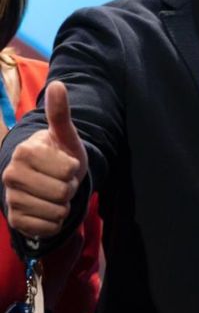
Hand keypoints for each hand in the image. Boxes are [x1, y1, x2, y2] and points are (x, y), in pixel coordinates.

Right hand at [1, 82, 87, 237]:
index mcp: (24, 153)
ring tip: (56, 193)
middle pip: (63, 192)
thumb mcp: (65, 135)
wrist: (50, 179)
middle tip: (61, 180)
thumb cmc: (60, 154)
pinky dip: (57, 221)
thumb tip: (58, 84)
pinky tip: (50, 209)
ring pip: (57, 211)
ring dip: (64, 204)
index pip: (68, 170)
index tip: (65, 164)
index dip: (74, 168)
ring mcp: (10, 199)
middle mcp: (10, 175)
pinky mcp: (16, 220)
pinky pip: (49, 227)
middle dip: (70, 187)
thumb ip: (61, 113)